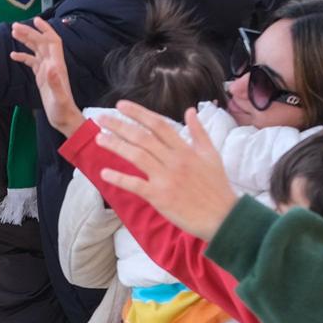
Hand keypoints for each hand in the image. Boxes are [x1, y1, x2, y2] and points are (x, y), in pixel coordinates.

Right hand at [10, 17, 80, 136]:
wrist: (65, 119)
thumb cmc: (63, 110)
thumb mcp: (59, 98)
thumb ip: (55, 82)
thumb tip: (49, 66)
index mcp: (57, 66)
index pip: (52, 42)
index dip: (45, 30)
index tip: (35, 20)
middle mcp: (53, 65)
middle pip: (42, 43)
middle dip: (30, 33)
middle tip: (14, 26)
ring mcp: (47, 70)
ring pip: (36, 50)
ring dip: (26, 41)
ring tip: (13, 33)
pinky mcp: (42, 77)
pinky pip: (32, 62)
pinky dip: (23, 56)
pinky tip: (13, 55)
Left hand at [91, 101, 241, 241]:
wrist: (223, 216)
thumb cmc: (217, 186)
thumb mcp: (212, 154)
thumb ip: (199, 131)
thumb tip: (190, 110)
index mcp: (186, 149)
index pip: (158, 124)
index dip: (138, 113)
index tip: (121, 105)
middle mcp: (174, 160)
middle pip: (142, 137)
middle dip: (119, 126)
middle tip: (100, 119)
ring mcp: (166, 178)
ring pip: (137, 156)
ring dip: (116, 146)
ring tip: (99, 139)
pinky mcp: (160, 197)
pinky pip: (136, 185)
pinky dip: (119, 179)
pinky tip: (104, 173)